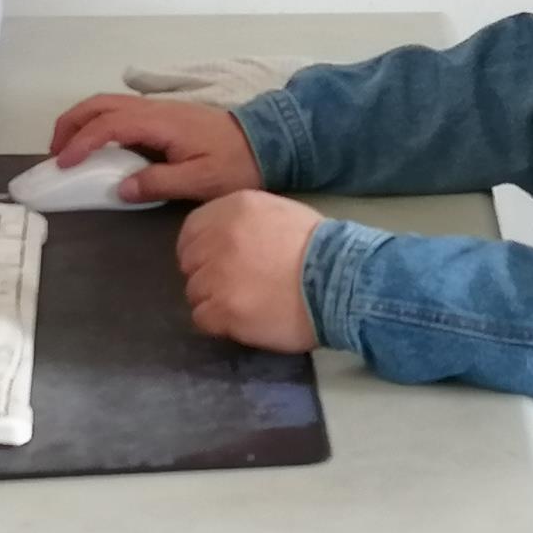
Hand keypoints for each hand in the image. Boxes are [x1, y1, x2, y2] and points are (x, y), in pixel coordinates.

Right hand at [49, 95, 262, 203]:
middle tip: (54, 153)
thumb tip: (120, 188)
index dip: (82, 142)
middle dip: (71, 123)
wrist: (268, 142)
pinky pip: (121, 112)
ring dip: (82, 121)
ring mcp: (159, 110)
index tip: (64, 164)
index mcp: (161, 122)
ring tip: (67, 148)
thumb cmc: (237, 163)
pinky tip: (96, 145)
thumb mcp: (201, 181)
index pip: (109, 125)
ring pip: (109, 104)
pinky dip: (98, 123)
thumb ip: (159, 183)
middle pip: (101, 104)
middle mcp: (155, 109)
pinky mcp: (163, 116)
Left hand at [177, 191, 322, 352]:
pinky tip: (245, 320)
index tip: (215, 263)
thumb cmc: (320, 248)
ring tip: (247, 305)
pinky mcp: (224, 309)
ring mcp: (219, 274)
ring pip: (194, 293)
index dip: (201, 250)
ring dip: (215, 301)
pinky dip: (220, 323)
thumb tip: (225, 240)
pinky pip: (203, 319)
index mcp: (234, 208)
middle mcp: (219, 237)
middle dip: (207, 276)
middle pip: (190, 263)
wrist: (342, 281)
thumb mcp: (279, 213)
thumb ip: (245, 222)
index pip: (192, 230)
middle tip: (236, 287)